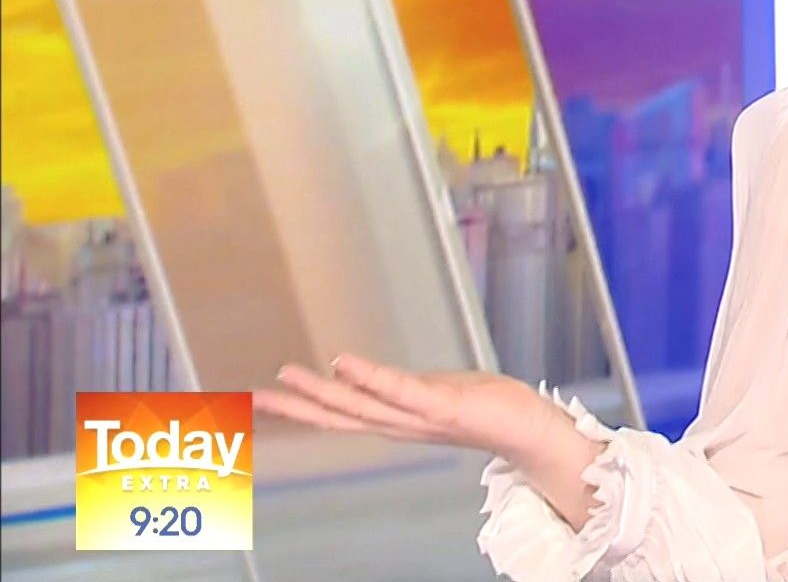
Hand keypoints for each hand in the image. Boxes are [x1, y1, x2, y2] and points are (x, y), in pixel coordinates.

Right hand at [254, 352, 563, 463]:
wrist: (530, 430)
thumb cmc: (488, 408)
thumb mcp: (435, 395)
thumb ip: (403, 389)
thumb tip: (373, 378)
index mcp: (397, 420)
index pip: (342, 414)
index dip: (302, 408)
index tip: (262, 399)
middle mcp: (401, 424)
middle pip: (340, 416)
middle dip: (296, 407)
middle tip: (252, 397)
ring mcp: (420, 417)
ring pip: (362, 405)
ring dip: (322, 391)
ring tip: (286, 376)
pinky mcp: (444, 406)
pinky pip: (401, 390)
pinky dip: (370, 378)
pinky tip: (342, 362)